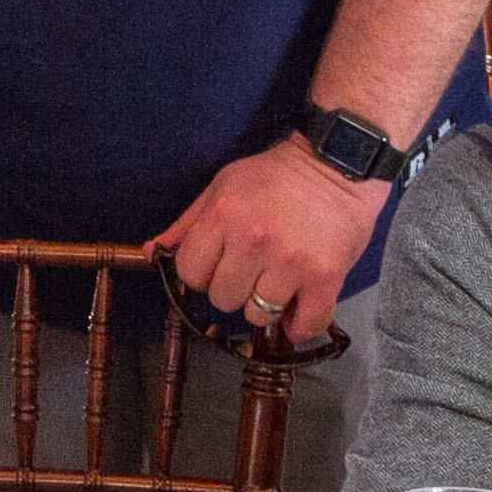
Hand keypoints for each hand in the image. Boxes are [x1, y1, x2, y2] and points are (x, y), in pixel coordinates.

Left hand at [155, 140, 386, 345]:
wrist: (338, 164)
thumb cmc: (276, 176)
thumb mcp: (222, 187)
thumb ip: (187, 224)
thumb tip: (152, 253)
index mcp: (223, 215)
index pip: (189, 272)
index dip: (201, 272)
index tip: (218, 263)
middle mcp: (254, 241)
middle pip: (221, 299)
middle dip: (232, 288)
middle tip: (252, 269)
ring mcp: (290, 262)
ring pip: (258, 317)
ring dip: (265, 307)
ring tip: (277, 283)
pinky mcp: (325, 277)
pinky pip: (305, 325)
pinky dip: (299, 327)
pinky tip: (298, 308)